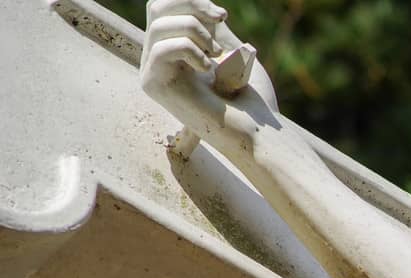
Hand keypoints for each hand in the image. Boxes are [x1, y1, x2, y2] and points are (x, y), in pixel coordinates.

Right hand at [140, 0, 278, 151]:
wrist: (258, 132)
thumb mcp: (229, 49)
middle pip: (156, 8)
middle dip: (191, 5)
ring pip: (159, 25)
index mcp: (174, 49)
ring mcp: (152, 73)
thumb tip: (199, 3)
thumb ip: (210, 26)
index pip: (164, 7)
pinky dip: (190, 50)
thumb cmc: (250, 99)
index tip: (222, 16)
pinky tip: (208, 68)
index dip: (189, 0)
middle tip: (222, 20)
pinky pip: (161, 48)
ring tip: (216, 54)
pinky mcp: (154, 85)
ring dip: (196, 30)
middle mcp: (157, 59)